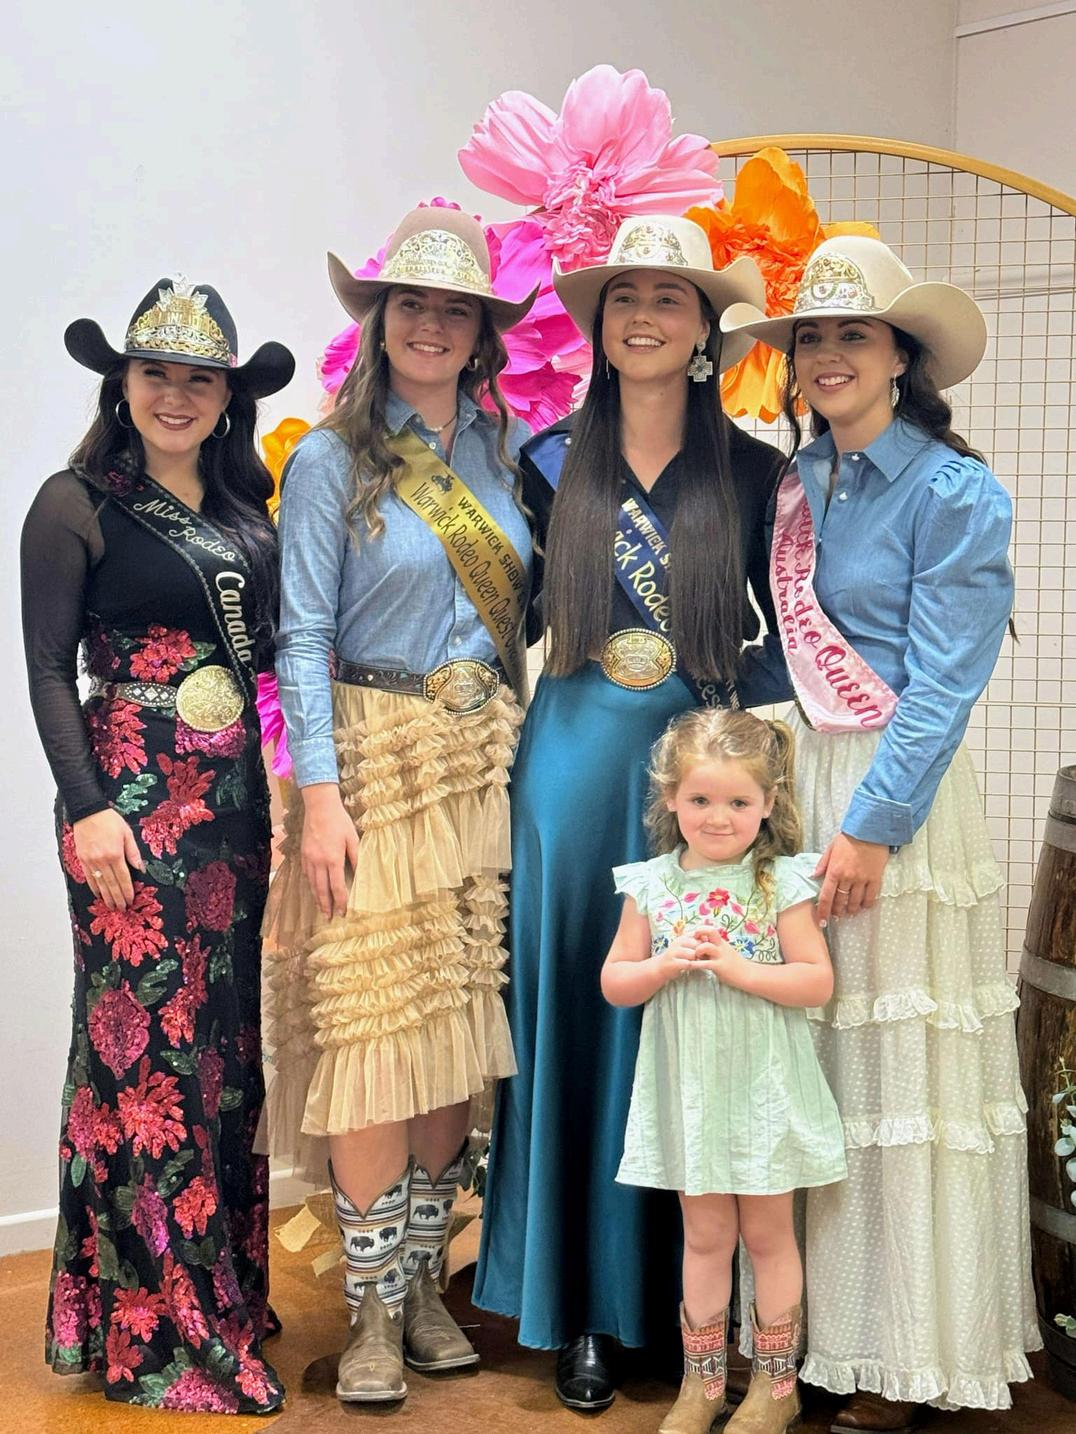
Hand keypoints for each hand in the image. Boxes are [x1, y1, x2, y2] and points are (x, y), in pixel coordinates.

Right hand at [73, 809, 143, 910]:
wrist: (88, 812)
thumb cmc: (109, 820)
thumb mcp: (127, 833)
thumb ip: (133, 853)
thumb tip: (140, 868)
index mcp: (115, 854)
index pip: (123, 878)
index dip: (127, 891)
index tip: (130, 900)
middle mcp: (102, 860)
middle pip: (111, 884)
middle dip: (118, 898)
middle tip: (122, 908)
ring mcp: (91, 861)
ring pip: (100, 884)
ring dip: (106, 896)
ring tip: (112, 906)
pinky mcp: (82, 859)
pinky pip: (89, 877)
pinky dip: (94, 887)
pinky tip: (99, 894)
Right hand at [300, 783, 359, 919]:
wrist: (319, 806)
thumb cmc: (339, 821)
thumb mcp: (353, 838)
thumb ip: (356, 857)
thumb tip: (361, 874)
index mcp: (333, 859)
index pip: (337, 887)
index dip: (340, 901)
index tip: (343, 912)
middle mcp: (318, 862)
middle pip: (321, 889)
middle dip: (326, 905)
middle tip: (329, 917)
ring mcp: (309, 858)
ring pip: (312, 884)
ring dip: (316, 897)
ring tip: (321, 908)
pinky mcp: (303, 853)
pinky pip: (306, 874)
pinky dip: (310, 884)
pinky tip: (313, 889)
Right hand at [654, 928, 718, 983]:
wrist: (661, 967)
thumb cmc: (677, 956)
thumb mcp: (685, 946)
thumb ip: (695, 942)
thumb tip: (709, 939)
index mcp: (683, 937)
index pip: (699, 935)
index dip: (704, 943)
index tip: (705, 949)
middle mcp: (678, 942)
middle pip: (697, 945)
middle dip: (702, 952)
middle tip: (702, 958)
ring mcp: (674, 952)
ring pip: (692, 954)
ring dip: (696, 960)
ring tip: (696, 962)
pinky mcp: (672, 962)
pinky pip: (687, 964)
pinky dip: (692, 966)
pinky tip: (691, 967)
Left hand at [692, 933, 749, 987]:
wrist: (748, 974)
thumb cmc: (735, 964)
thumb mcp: (725, 952)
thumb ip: (715, 947)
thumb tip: (702, 944)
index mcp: (721, 942)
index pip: (710, 929)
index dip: (700, 929)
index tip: (693, 936)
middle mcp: (721, 946)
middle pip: (711, 931)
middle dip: (699, 932)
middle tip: (692, 940)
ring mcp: (721, 956)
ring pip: (706, 946)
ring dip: (697, 950)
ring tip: (695, 956)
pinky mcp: (719, 966)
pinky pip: (705, 964)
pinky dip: (696, 964)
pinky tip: (690, 966)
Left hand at [815, 832, 889, 923]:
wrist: (869, 830)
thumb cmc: (848, 838)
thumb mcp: (830, 848)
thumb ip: (822, 864)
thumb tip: (813, 876)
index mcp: (834, 871)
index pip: (826, 896)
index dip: (823, 911)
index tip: (822, 920)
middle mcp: (847, 878)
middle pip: (840, 901)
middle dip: (837, 911)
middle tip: (837, 916)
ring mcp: (862, 879)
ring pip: (855, 902)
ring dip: (851, 910)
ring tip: (850, 913)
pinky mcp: (875, 879)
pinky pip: (871, 897)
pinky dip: (867, 904)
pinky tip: (864, 906)